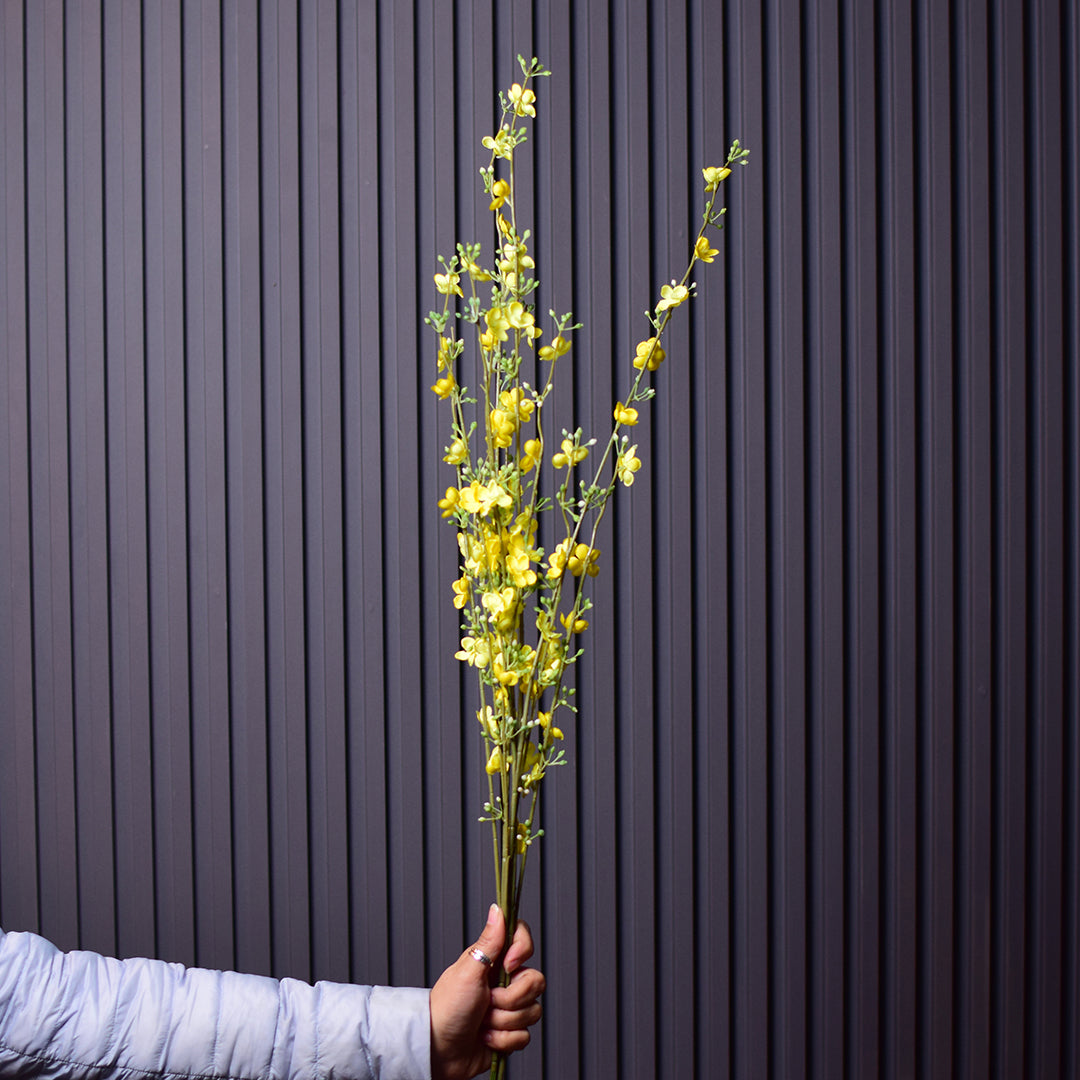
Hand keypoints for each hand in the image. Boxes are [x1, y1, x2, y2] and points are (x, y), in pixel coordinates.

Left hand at [429, 903, 544, 1079]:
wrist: (438, 1050)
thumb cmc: (447, 1007)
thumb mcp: (468, 970)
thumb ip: (489, 942)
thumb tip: (497, 908)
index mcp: (494, 961)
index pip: (524, 940)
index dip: (523, 951)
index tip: (508, 965)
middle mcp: (504, 982)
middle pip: (535, 981)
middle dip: (510, 999)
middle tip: (487, 1001)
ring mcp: (508, 1008)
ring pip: (532, 1011)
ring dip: (503, 1022)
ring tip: (482, 1022)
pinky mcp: (510, 1033)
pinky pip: (524, 1036)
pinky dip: (502, 1040)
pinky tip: (485, 1038)